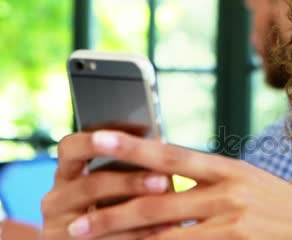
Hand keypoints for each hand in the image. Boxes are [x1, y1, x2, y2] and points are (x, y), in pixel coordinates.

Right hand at [41, 131, 172, 239]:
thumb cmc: (106, 208)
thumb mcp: (106, 186)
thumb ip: (125, 168)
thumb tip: (163, 147)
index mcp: (65, 174)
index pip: (71, 147)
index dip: (104, 135)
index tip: (145, 131)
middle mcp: (56, 198)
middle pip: (91, 184)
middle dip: (130, 181)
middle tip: (164, 180)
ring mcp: (59, 227)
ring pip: (99, 217)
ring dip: (137, 209)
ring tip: (168, 204)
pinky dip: (140, 234)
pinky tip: (165, 228)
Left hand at [49, 130, 291, 239]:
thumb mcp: (254, 187)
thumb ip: (214, 185)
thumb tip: (172, 186)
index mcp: (230, 169)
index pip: (172, 155)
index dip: (132, 148)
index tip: (96, 140)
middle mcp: (229, 192)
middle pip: (158, 201)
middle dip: (112, 215)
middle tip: (76, 224)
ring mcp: (234, 222)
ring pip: (164, 235)